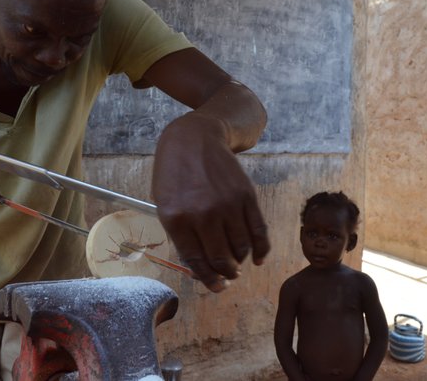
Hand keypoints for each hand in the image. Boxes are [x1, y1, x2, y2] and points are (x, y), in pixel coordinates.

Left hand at [152, 113, 269, 291]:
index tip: (216, 286)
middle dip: (226, 274)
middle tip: (228, 276)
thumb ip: (181, 235)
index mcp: (176, 218)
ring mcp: (227, 205)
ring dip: (240, 262)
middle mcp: (203, 214)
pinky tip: (257, 258)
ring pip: (240, 249)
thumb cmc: (175, 174)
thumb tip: (202, 269)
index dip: (208, 279)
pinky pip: (258, 232)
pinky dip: (261, 250)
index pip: (196, 261)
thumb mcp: (165, 204)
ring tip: (237, 264)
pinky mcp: (246, 196)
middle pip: (220, 259)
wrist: (195, 138)